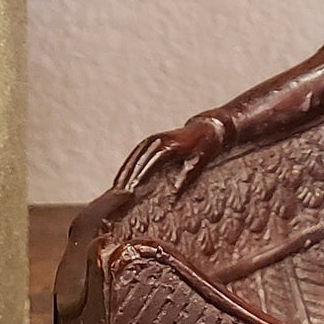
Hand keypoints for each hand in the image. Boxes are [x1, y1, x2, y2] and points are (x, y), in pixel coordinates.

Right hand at [113, 114, 228, 194]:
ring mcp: (154, 139)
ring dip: (124, 173)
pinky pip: (136, 155)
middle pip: (137, 160)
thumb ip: (188, 175)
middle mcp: (158, 140)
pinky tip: (122, 180)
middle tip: (117, 196)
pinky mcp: (153, 141)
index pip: (150, 162)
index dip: (139, 177)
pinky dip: (128, 167)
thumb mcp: (201, 160)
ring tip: (115, 191)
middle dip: (126, 177)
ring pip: (134, 157)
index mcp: (169, 145)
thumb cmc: (207, 145)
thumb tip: (174, 193)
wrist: (208, 127)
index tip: (130, 192)